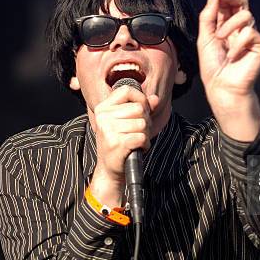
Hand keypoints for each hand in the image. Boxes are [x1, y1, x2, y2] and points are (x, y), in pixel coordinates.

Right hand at [88, 86, 157, 207]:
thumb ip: (143, 108)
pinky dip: (145, 144)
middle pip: (139, 108)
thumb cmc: (120, 143)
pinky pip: (142, 137)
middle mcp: (103, 117)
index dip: (141, 98)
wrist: (110, 169)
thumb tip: (155, 99)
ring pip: (142, 123)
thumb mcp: (128, 122)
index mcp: (103, 108)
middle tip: (138, 132)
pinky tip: (138, 148)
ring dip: (145, 134)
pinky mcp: (116, 144)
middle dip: (146, 121)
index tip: (143, 110)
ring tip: (136, 141)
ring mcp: (108, 131)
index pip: (127, 90)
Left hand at [197, 0, 259, 139]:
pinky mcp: (259, 45)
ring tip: (220, 39)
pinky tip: (232, 56)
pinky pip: (251, 33)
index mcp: (226, 25)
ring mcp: (250, 36)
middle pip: (242, 3)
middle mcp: (239, 28)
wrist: (222, 87)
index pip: (228, 4)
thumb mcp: (205, 38)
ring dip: (229, 25)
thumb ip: (208, 16)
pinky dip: (238, 44)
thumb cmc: (213, 66)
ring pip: (246, 15)